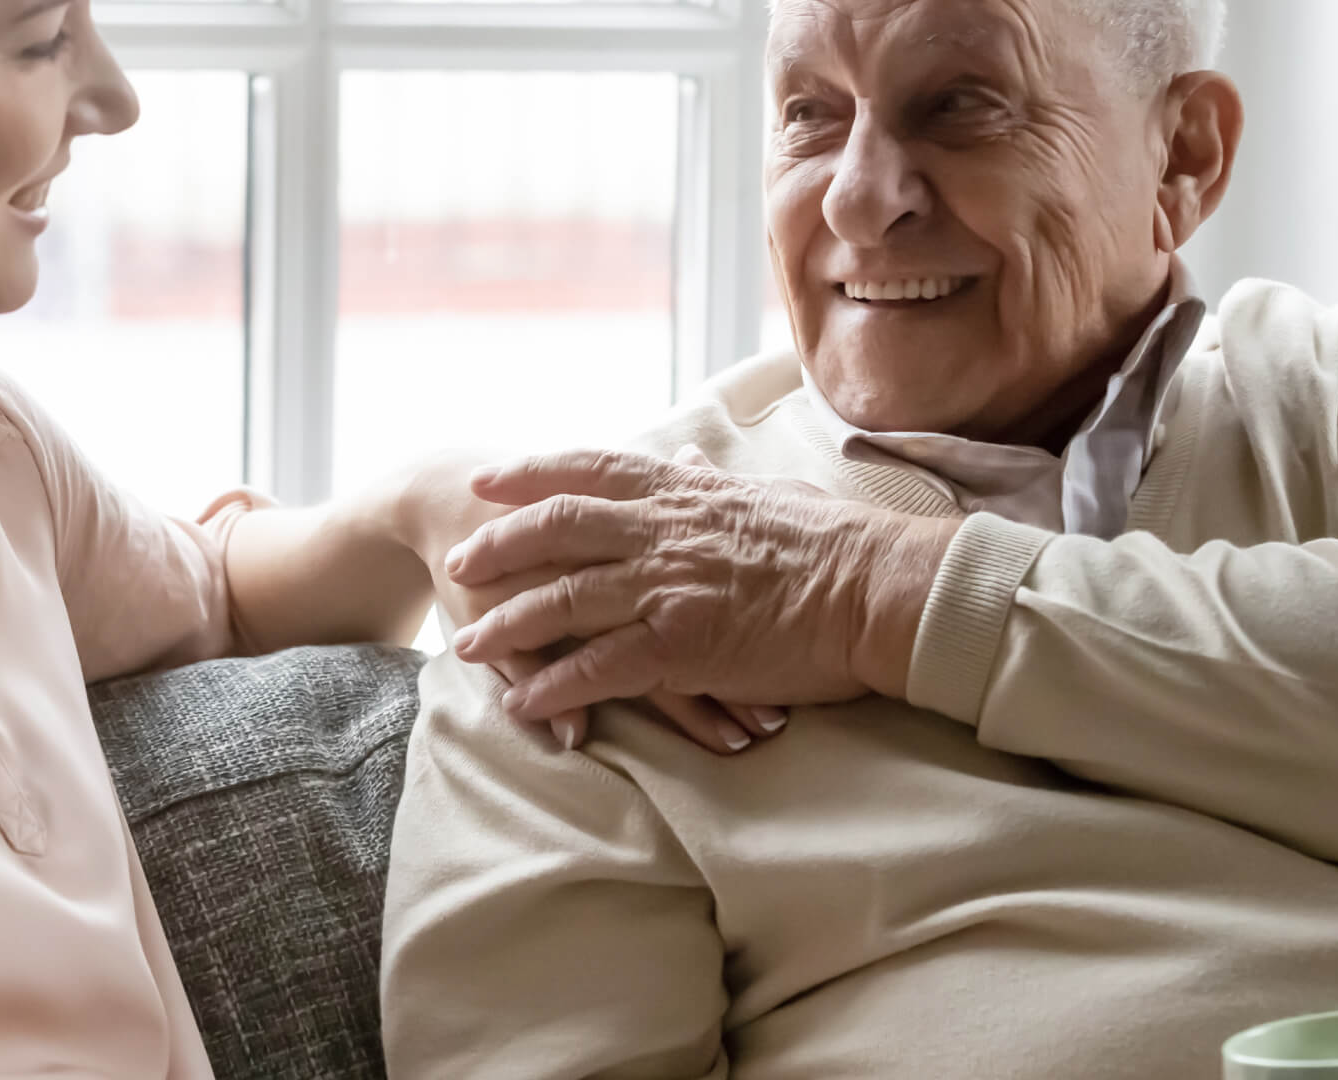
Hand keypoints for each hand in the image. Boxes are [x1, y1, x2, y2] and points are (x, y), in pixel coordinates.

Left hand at [445, 448, 956, 720]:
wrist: (880, 590)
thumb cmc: (836, 545)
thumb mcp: (764, 493)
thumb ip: (713, 480)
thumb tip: (687, 456)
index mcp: (682, 491)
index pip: (587, 470)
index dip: (529, 473)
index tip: (486, 482)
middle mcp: (662, 531)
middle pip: (554, 530)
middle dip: (497, 547)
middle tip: (457, 564)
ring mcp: (666, 587)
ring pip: (561, 601)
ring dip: (506, 626)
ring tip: (467, 646)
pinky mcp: (680, 645)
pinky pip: (597, 669)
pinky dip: (553, 687)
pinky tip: (522, 703)